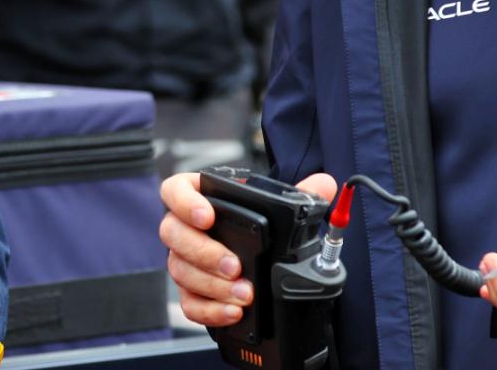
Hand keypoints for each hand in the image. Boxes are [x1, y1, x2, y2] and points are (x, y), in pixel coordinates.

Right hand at [159, 171, 336, 325]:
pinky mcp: (190, 291)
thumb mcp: (280, 208)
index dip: (185, 202)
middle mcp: (185, 229)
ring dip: (212, 285)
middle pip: (172, 234)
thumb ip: (303, 192)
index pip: (175, 190)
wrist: (260, 261)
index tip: (207, 216)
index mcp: (200, 199)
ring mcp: (184, 261)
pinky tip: (233, 311)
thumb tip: (324, 185)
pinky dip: (210, 310)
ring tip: (244, 293)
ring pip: (181, 271)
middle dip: (204, 252)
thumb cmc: (260, 228)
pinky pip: (188, 303)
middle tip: (234, 266)